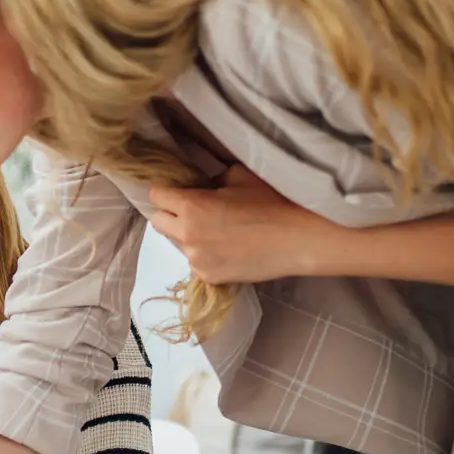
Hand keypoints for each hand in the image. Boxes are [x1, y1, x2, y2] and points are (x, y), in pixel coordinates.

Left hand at [147, 165, 330, 284]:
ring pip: (178, 243)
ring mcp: (196, 259)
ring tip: (219, 232)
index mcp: (191, 205)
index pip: (156, 195)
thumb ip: (211, 180)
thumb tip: (200, 184)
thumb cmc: (272, 202)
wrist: (298, 239)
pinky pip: (195, 262)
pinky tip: (228, 249)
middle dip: (170, 214)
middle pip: (157, 222)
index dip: (165, 191)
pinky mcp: (208, 277)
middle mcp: (186, 234)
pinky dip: (205, 255)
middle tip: (194, 211)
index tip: (175, 191)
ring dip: (189, 236)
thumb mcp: (238, 177)